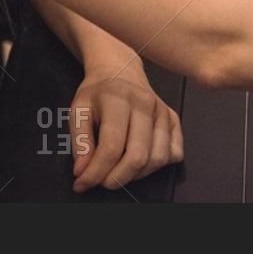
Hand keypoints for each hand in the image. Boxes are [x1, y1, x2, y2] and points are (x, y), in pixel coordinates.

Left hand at [68, 66, 183, 192]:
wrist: (120, 69)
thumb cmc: (98, 92)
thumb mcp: (78, 111)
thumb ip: (79, 142)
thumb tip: (83, 172)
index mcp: (119, 99)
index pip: (112, 147)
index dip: (95, 172)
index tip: (82, 183)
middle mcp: (145, 105)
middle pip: (137, 157)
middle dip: (116, 179)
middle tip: (100, 181)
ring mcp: (163, 112)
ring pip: (157, 159)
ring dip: (136, 175)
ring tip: (118, 171)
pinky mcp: (174, 119)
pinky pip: (174, 153)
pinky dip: (157, 166)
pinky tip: (140, 161)